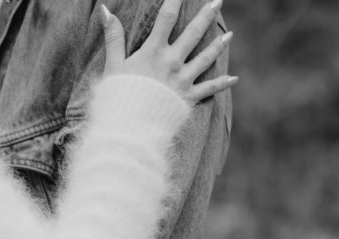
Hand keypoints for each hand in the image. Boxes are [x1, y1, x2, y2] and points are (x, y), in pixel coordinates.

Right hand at [102, 0, 236, 105]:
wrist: (128, 126)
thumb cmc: (117, 96)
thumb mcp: (112, 65)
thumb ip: (113, 37)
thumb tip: (104, 9)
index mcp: (153, 52)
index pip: (166, 19)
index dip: (175, 1)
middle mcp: (172, 62)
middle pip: (193, 33)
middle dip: (206, 15)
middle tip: (218, 2)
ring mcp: (182, 79)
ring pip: (206, 58)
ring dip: (219, 45)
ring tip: (229, 35)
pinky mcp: (188, 97)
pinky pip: (209, 89)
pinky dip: (222, 84)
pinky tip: (234, 79)